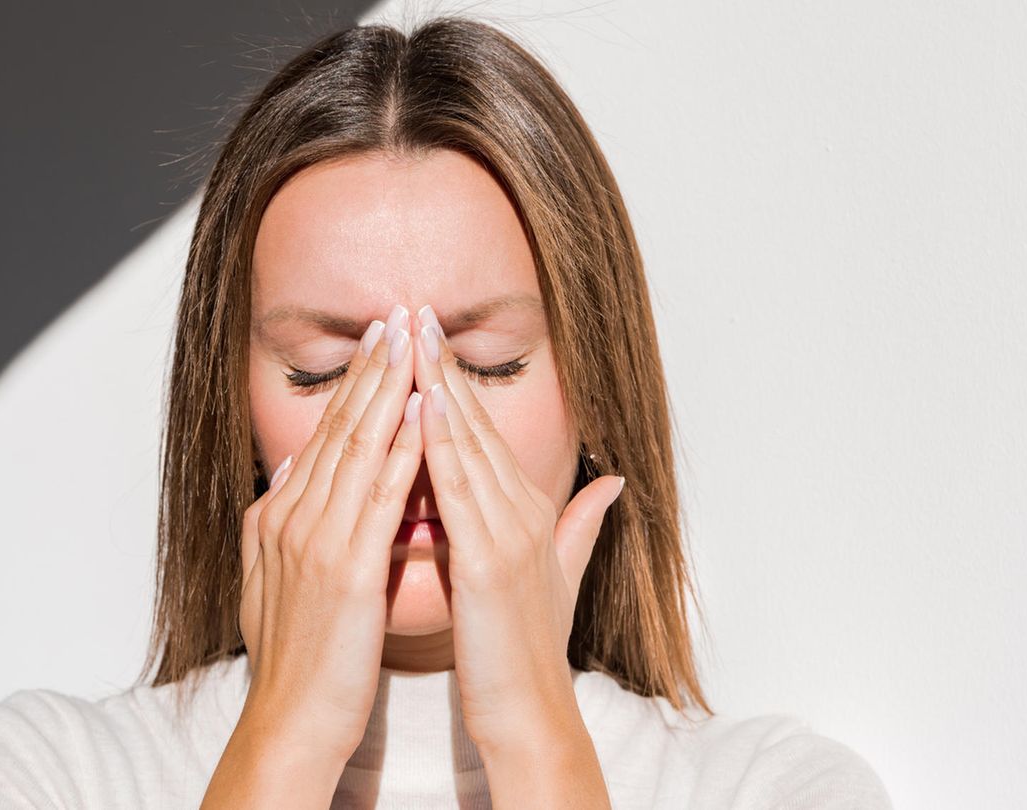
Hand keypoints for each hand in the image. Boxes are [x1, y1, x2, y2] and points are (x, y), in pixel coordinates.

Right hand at [236, 304, 422, 762]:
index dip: (353, 385)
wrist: (291, 719)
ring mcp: (315, 541)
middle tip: (396, 315)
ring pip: (356, 449)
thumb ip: (280, 517)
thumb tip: (288, 465)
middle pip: (338, 429)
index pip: (324, 437)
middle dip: (371, 369)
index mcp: (280, 517)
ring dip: (386, 391)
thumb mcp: (276, 577)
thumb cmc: (298, 656)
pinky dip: (399, 450)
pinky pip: (377, 497)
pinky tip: (419, 414)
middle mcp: (292, 518)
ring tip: (411, 342)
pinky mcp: (344, 570)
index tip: (378, 340)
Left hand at [409, 304, 625, 756]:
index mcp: (528, 511)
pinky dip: (441, 446)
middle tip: (415, 310)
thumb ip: (582, 524)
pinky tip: (423, 406)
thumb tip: (614, 483)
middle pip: (477, 424)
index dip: (457, 381)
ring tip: (413, 337)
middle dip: (444, 365)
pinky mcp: (491, 562)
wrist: (530, 711)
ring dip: (439, 386)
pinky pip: (460, 491)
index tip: (428, 337)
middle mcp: (524, 511)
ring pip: (468, 445)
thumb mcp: (559, 575)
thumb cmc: (529, 649)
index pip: (485, 432)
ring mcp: (510, 533)